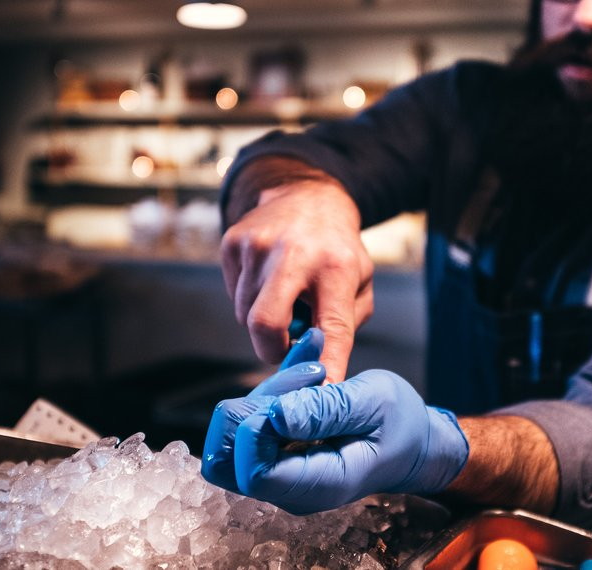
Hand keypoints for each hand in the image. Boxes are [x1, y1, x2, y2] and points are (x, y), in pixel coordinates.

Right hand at [221, 176, 373, 382]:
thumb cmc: (337, 251)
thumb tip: (322, 373)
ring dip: (265, 320)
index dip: (324, 366)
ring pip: (245, 316)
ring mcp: (257, 246)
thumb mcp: (360, 284)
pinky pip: (234, 296)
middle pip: (264, 324)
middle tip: (285, 347)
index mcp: (336, 267)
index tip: (320, 395)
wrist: (307, 196)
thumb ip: (343, 327)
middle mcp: (293, 253)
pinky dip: (250, 300)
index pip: (330, 329)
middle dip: (271, 349)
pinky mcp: (231, 243)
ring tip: (286, 296)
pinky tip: (269, 279)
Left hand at [232, 369, 468, 514]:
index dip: (256, 429)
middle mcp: (289, 488)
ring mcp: (278, 474)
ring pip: (231, 436)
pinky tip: (308, 368)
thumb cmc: (400, 423)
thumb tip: (274, 415)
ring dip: (265, 392)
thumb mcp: (375, 402)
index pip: (253, 472)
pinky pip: (248, 424)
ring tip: (315, 366)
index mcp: (319, 485)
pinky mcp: (273, 455)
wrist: (413, 442)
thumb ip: (326, 409)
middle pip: (226, 457)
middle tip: (306, 375)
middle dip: (255, 405)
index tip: (295, 396)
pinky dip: (271, 392)